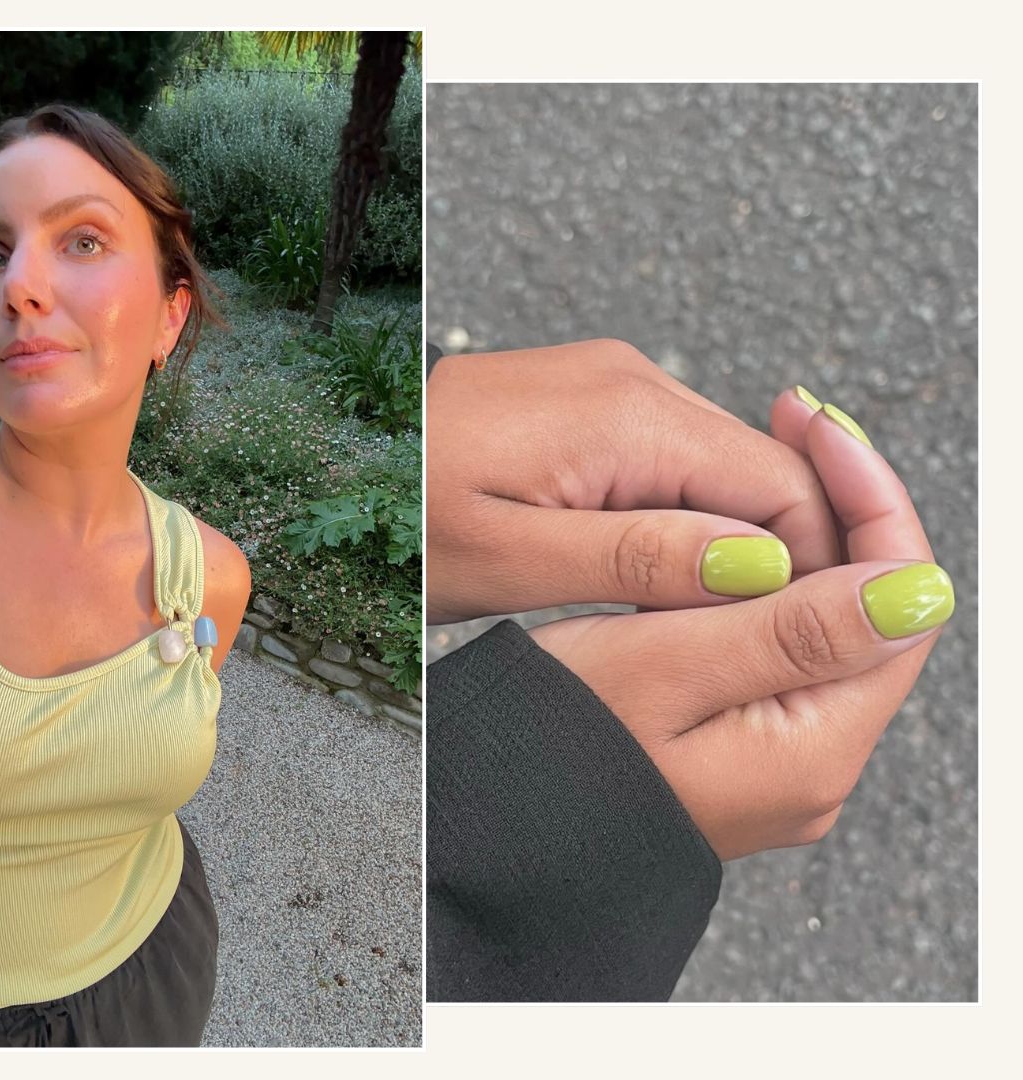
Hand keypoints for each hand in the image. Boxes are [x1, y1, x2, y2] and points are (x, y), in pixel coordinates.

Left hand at [427, 340, 842, 622]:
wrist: (337, 464)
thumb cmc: (402, 519)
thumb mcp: (512, 562)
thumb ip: (639, 561)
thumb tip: (761, 566)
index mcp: (626, 413)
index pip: (782, 486)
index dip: (806, 570)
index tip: (794, 641)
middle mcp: (631, 377)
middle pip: (760, 473)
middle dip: (767, 557)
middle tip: (741, 643)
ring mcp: (610, 380)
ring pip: (718, 468)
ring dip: (719, 540)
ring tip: (684, 618)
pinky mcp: (588, 398)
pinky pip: (667, 458)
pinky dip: (674, 515)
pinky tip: (643, 573)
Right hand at [529, 390, 953, 858]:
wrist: (481, 832)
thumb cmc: (546, 750)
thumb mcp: (664, 667)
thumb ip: (794, 630)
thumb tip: (920, 589)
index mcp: (810, 752)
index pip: (898, 602)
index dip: (869, 499)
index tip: (811, 424)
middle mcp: (811, 769)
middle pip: (867, 612)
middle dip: (834, 509)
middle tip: (782, 421)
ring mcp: (773, 768)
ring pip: (818, 628)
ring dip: (792, 545)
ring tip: (741, 467)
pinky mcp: (732, 759)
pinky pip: (774, 655)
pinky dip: (757, 590)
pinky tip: (715, 547)